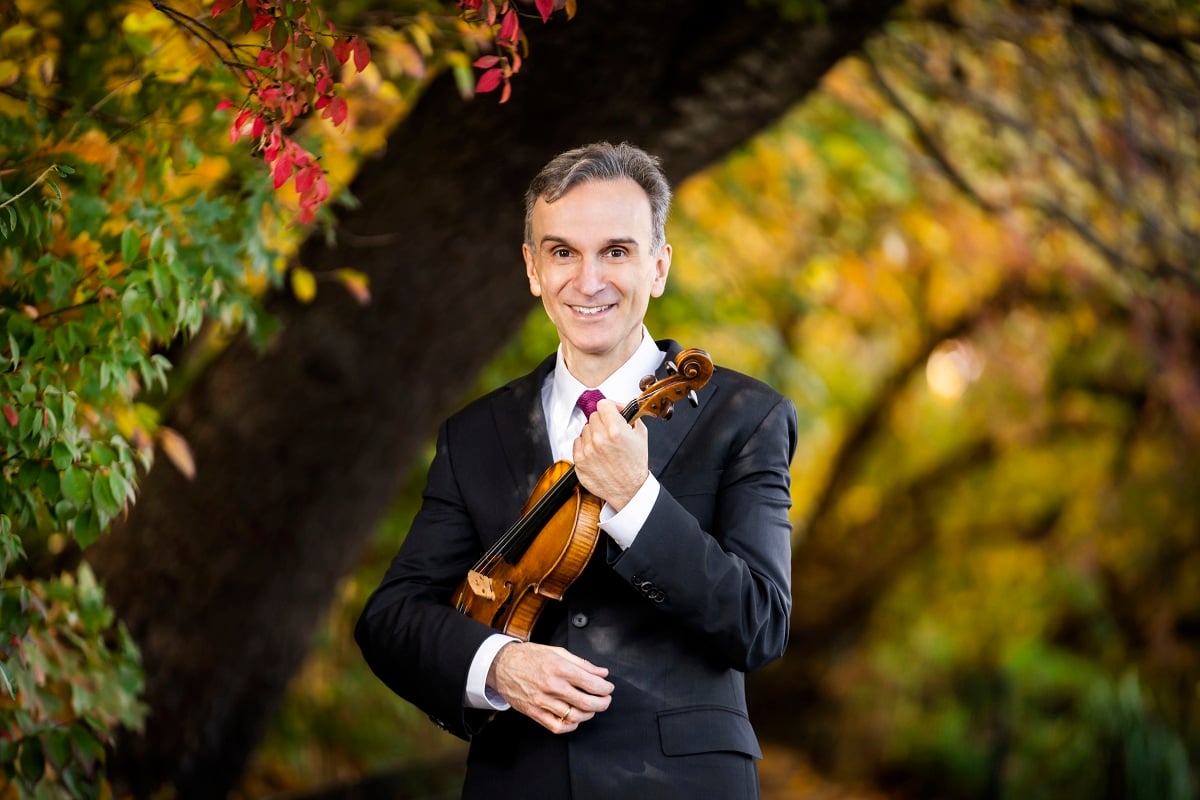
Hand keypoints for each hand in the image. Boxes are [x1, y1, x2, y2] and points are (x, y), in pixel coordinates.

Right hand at [488, 641, 613, 733]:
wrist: (502, 665)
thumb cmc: (529, 656)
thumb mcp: (557, 652)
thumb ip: (582, 663)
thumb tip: (601, 672)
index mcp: (559, 668)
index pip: (591, 683)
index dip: (605, 688)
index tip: (608, 688)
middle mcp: (552, 686)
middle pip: (586, 702)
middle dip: (602, 703)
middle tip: (605, 700)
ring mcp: (542, 701)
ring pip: (574, 716)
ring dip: (588, 715)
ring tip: (591, 708)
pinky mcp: (534, 712)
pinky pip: (556, 726)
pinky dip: (570, 726)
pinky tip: (574, 719)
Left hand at [573, 399, 647, 510]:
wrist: (629, 489)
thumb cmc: (635, 465)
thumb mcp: (640, 434)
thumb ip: (630, 416)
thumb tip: (618, 407)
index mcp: (615, 430)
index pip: (603, 404)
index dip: (609, 408)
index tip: (611, 413)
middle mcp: (599, 439)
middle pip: (594, 416)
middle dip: (602, 422)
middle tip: (610, 432)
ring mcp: (587, 450)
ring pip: (585, 429)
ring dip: (593, 434)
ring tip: (604, 445)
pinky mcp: (579, 461)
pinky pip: (577, 442)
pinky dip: (585, 445)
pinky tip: (596, 452)